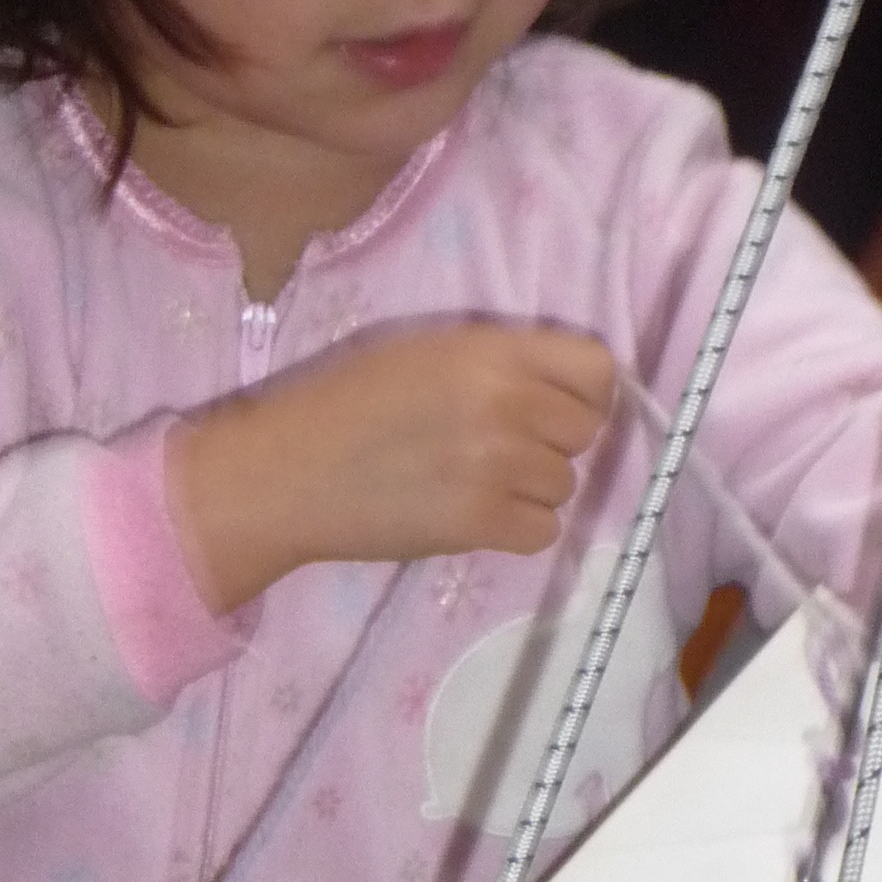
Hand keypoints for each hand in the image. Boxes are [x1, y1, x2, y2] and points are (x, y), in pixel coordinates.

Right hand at [167, 324, 616, 611]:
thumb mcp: (426, 350)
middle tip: (500, 449)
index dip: (585, 392)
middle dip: (552, 442)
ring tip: (473, 481)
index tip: (557, 407)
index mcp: (490, 349)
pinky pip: (544, 531)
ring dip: (530, 489)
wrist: (284, 472)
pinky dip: (516, 529)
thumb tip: (569, 391)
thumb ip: (500, 361)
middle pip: (585, 432)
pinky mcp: (480, 522)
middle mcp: (504, 401)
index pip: (597, 369)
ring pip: (565, 484)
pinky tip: (474, 514)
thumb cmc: (345, 401)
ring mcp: (496, 464)